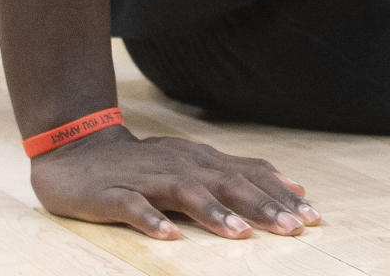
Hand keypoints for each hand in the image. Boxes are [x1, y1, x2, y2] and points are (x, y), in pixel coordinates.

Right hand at [30, 127, 319, 240]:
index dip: (279, 194)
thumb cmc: (144, 165)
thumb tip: (295, 185)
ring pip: (184, 193)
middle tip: (292, 228)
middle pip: (224, 182)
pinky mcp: (114, 194)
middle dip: (259, 205)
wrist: (76, 152)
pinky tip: (167, 237)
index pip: (245, 173)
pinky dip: (151, 220)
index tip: (313, 216)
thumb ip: (239, 174)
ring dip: (213, 212)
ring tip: (240, 233)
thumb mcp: (193, 164)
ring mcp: (146, 178)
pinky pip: (134, 207)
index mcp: (198, 160)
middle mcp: (178, 165)